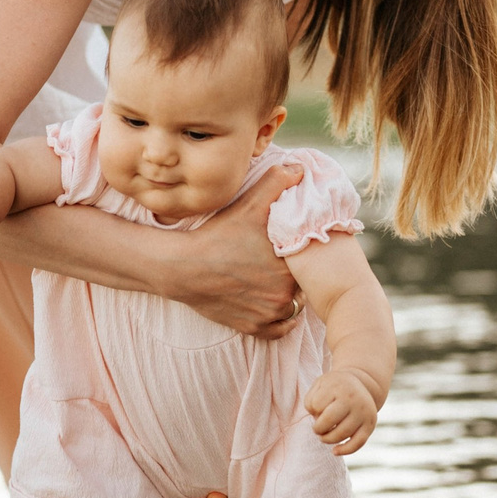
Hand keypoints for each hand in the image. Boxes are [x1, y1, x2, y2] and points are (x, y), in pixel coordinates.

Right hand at [168, 164, 303, 338]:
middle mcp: (284, 294)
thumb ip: (278, 182)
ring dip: (289, 296)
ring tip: (275, 280)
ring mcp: (269, 314)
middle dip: (298, 275)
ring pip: (293, 306)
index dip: (308, 255)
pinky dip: (278, 319)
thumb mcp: (249, 204)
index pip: (314, 262)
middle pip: (305, 285)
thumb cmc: (217, 235)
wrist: (182, 268)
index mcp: (290, 265)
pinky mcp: (253, 328)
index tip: (297, 248)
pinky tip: (270, 302)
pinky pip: (279, 328)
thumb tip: (301, 169)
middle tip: (284, 263)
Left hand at [305, 370, 379, 453]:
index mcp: (338, 387)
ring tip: (323, 437)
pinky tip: (335, 451)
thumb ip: (311, 401)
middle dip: (318, 428)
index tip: (316, 409)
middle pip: (329, 420)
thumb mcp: (320, 385)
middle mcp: (353, 399)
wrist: (361, 384)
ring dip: (328, 439)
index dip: (312, 411)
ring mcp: (363, 412)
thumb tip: (318, 421)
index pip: (317, 405)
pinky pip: (358, 443)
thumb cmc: (334, 388)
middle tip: (317, 429)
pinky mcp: (370, 425)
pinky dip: (345, 450)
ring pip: (342, 434)